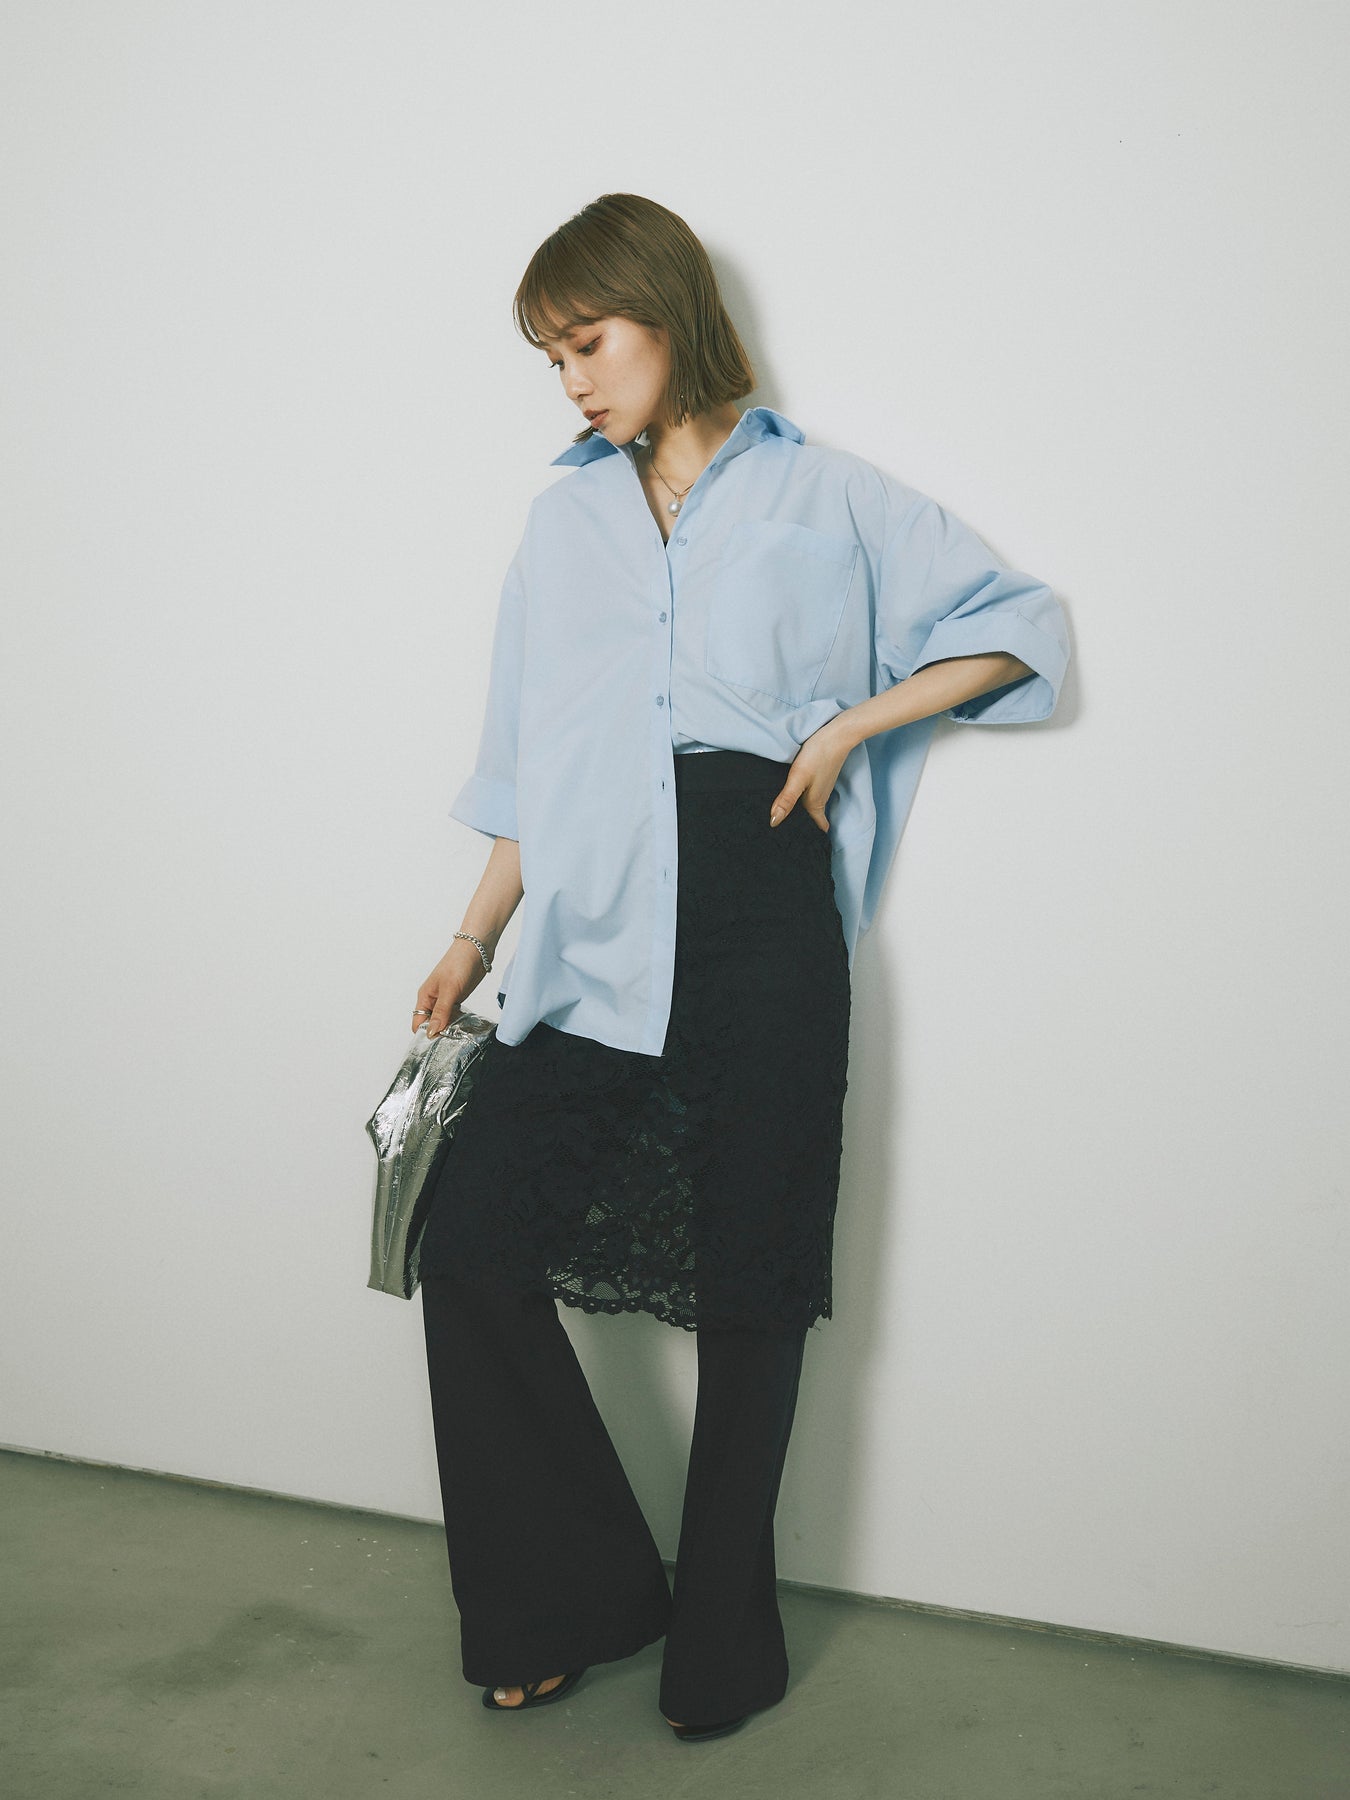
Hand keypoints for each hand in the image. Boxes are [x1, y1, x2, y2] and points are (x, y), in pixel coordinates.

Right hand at [412, 939, 489, 1037]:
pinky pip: (453, 1015)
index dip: (425, 1034)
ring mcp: (446, 999)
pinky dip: (457, 1022)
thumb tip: (431, 1032)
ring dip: (448, 1028)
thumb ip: (441, 1012)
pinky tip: (464, 1027)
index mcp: (425, 996)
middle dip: (438, 1033)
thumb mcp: (450, 990)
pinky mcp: (457, 998)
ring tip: (458, 1037)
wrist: (478, 949)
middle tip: (450, 1042)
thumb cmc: (459, 963)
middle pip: (430, 1023)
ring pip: (443, 1020)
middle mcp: (433, 999)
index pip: (418, 1022)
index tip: (436, 1044)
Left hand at [769, 717, 854, 832]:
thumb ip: (786, 800)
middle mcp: (821, 797)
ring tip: (790, 818)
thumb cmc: (817, 756)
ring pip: (813, 805)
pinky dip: (806, 798)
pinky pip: (814, 793)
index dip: (809, 835)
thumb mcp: (798, 778)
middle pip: (813, 817)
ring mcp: (823, 786)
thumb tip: (774, 823)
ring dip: (804, 812)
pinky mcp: (822, 776)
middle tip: (790, 834)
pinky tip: (797, 794)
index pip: (816, 826)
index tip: (801, 844)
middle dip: (805, 826)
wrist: (837, 734)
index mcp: (815, 803)